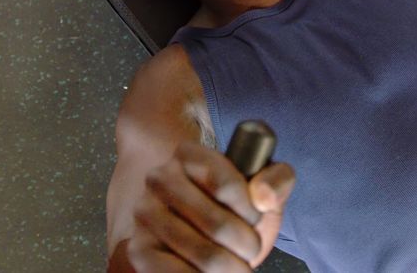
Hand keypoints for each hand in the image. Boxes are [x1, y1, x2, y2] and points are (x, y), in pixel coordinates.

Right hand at [126, 142, 295, 271]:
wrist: (195, 223)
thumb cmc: (232, 205)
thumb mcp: (260, 186)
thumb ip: (277, 180)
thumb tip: (263, 196)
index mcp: (188, 155)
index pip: (227, 186)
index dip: (252, 211)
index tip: (254, 217)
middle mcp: (160, 179)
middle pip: (219, 227)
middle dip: (247, 247)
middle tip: (247, 249)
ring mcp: (146, 215)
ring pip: (206, 257)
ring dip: (231, 269)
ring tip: (231, 263)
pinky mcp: (139, 250)